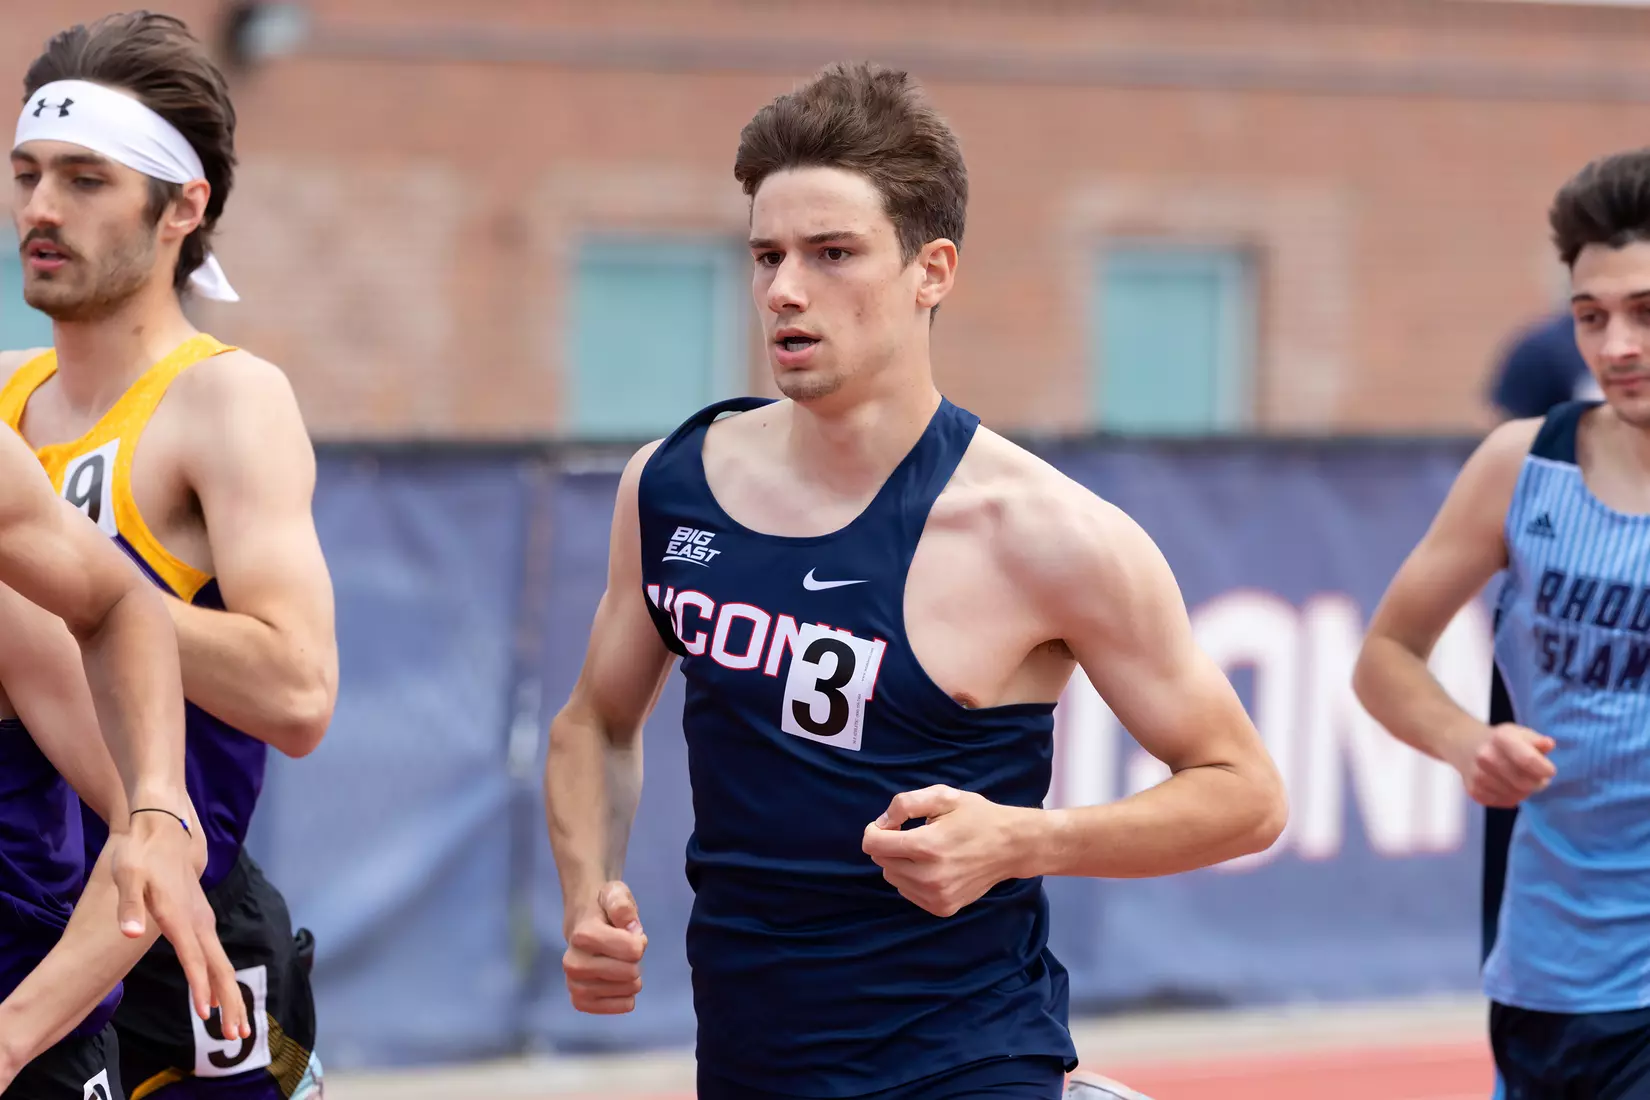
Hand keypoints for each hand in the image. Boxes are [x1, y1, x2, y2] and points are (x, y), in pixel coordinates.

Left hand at [107, 802, 247, 1039]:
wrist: (164, 824)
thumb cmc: (140, 852)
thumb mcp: (126, 875)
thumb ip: (128, 906)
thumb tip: (131, 933)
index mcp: (180, 917)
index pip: (193, 957)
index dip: (199, 986)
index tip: (206, 1014)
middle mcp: (198, 920)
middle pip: (219, 966)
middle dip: (232, 1002)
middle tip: (239, 1034)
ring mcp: (203, 918)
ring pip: (221, 961)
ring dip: (230, 994)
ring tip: (235, 1024)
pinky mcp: (200, 916)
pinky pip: (215, 953)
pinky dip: (221, 977)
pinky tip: (220, 992)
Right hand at [562, 881, 646, 1014]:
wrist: (582, 926)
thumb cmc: (603, 910)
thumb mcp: (615, 894)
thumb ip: (623, 905)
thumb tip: (631, 928)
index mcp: (583, 935)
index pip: (633, 950)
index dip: (638, 940)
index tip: (629, 933)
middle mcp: (573, 963)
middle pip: (631, 972)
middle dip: (635, 959)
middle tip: (623, 949)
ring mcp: (575, 985)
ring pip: (629, 990)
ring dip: (632, 976)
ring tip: (618, 962)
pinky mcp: (580, 1001)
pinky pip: (622, 1006)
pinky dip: (628, 995)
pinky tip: (620, 982)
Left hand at [861, 785, 1031, 917]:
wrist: (1012, 846)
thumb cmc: (977, 816)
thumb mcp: (943, 796)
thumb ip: (905, 804)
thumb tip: (882, 823)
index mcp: (927, 846)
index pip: (873, 845)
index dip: (875, 830)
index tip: (891, 824)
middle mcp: (929, 876)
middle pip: (881, 861)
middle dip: (889, 845)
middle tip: (912, 834)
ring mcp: (936, 896)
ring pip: (892, 878)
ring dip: (899, 862)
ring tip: (925, 850)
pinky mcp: (942, 908)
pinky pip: (908, 892)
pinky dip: (912, 878)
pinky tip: (932, 866)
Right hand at [1454, 723, 1555, 806]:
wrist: (1465, 745)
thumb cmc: (1501, 741)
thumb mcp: (1519, 733)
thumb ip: (1537, 740)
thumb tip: (1548, 744)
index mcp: (1500, 738)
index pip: (1528, 760)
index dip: (1545, 769)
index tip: (1548, 770)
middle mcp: (1486, 756)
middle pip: (1525, 783)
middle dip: (1537, 783)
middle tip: (1534, 776)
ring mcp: (1478, 776)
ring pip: (1517, 795)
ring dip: (1524, 791)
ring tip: (1519, 780)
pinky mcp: (1474, 791)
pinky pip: (1505, 802)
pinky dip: (1511, 797)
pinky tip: (1507, 786)